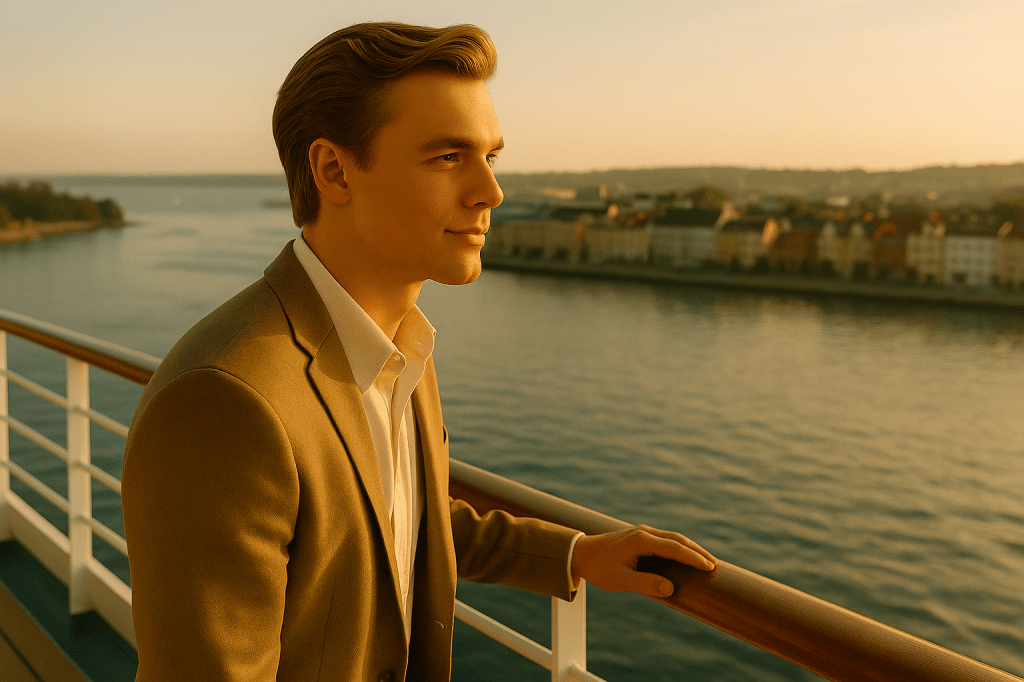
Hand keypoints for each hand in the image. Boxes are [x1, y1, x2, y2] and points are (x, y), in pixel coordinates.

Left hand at [570, 525, 715, 598]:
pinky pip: (666, 540)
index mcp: (641, 541)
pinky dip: (679, 547)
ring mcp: (642, 533)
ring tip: (706, 561)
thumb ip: (645, 584)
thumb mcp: (620, 580)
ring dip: (690, 548)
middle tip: (714, 565)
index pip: (674, 548)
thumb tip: (671, 588)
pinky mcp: (640, 537)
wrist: (579, 553)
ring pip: (673, 538)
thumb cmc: (598, 568)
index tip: (710, 566)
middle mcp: (644, 533)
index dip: (693, 557)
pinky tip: (685, 557)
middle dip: (697, 551)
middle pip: (678, 539)